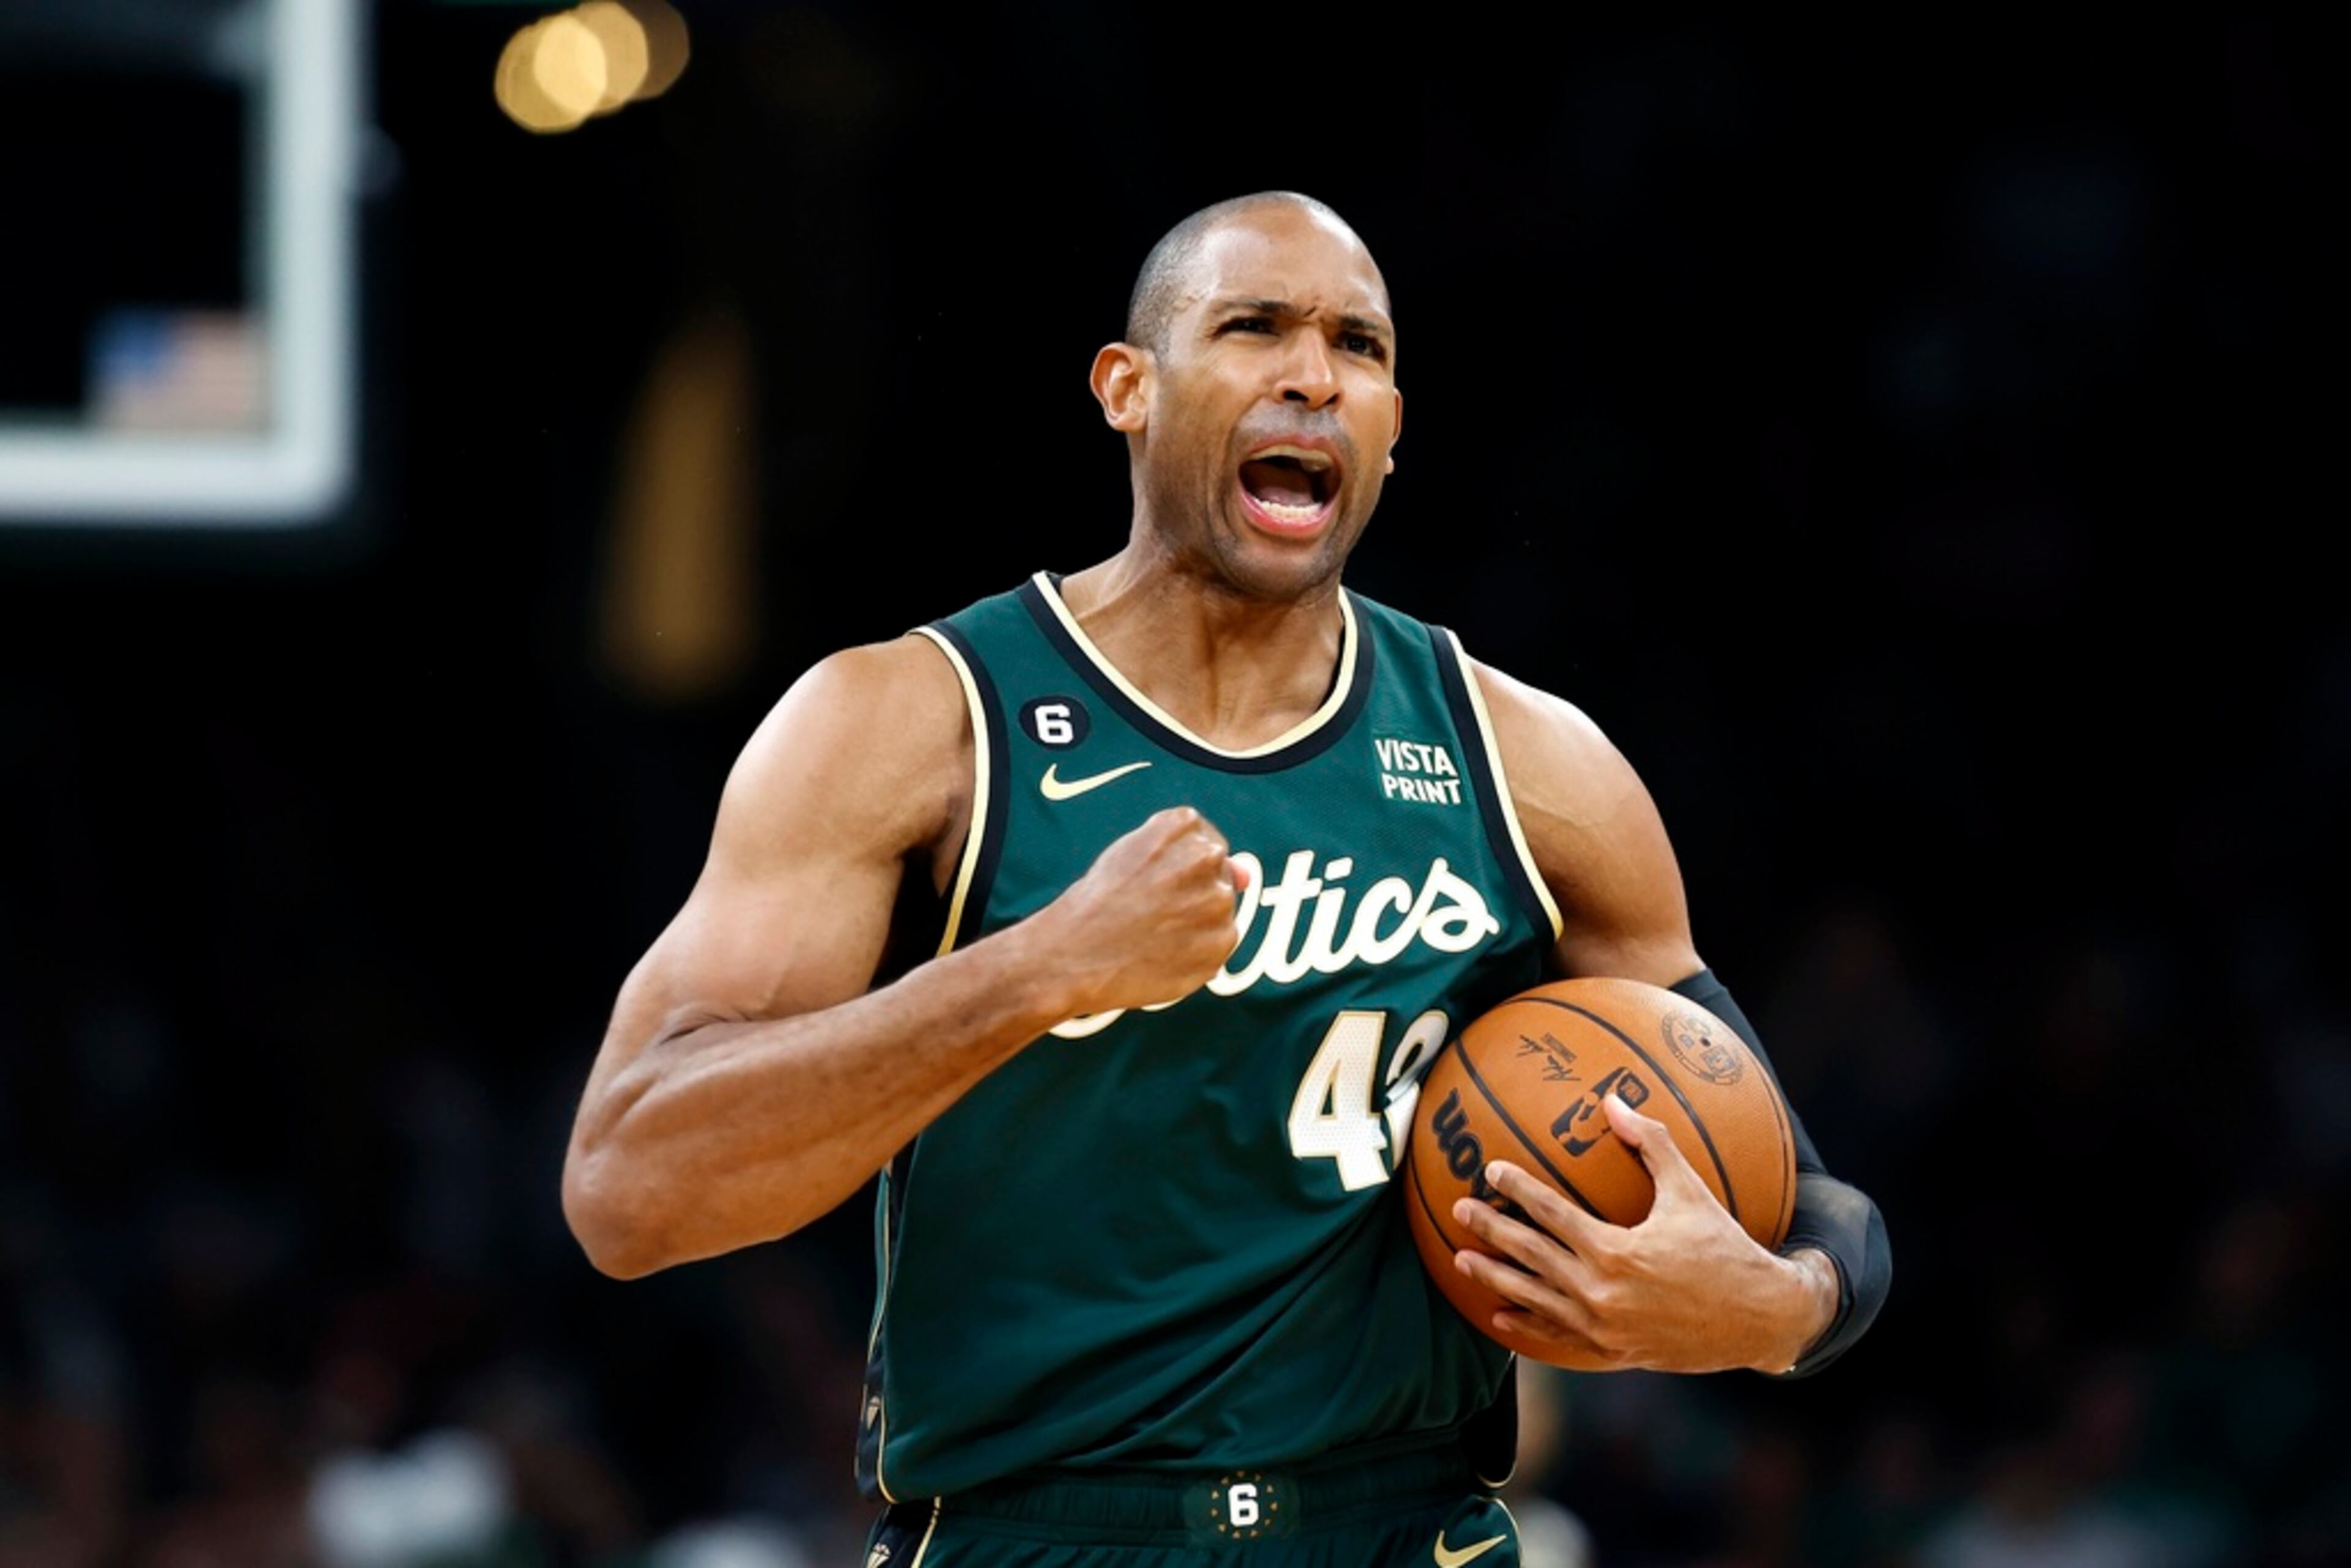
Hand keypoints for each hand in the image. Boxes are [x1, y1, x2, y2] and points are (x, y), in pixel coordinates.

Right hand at [1031, 806, 1252, 1015]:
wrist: (1071, 955)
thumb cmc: (1097, 902)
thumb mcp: (1134, 857)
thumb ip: (1192, 855)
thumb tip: (1247, 876)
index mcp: (1182, 824)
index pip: (1203, 838)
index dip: (1178, 865)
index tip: (1155, 880)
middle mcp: (1206, 857)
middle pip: (1217, 874)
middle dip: (1192, 892)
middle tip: (1151, 911)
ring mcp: (1216, 902)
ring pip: (1220, 911)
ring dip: (1196, 923)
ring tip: (1152, 934)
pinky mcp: (1219, 945)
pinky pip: (1218, 946)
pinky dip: (1196, 953)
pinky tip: (1162, 954)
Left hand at [1450, 1093, 1836, 1372]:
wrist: (1759, 1319)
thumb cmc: (1725, 1248)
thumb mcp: (1690, 1190)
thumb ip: (1650, 1143)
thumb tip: (1613, 1100)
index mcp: (1616, 1252)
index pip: (1550, 1214)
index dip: (1517, 1189)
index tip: (1491, 1170)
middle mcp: (1601, 1294)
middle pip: (1530, 1256)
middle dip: (1490, 1231)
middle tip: (1459, 1211)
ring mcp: (1604, 1329)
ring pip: (1534, 1301)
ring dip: (1495, 1279)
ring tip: (1461, 1262)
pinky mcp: (1613, 1352)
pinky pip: (1558, 1340)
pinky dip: (1526, 1329)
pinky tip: (1500, 1319)